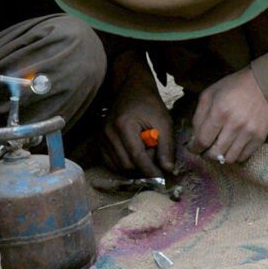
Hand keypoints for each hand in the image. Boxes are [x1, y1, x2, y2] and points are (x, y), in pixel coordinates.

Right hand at [101, 50, 174, 177]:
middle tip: (155, 154)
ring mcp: (101, 137)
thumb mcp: (164, 121)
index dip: (150, 170)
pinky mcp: (99, 141)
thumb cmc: (149, 104)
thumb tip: (167, 170)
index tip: (162, 179)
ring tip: (145, 151)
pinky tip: (134, 154)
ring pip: (118, 166)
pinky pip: (111, 162)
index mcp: (124, 125)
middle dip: (143, 166)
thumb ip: (166, 146)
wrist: (131, 89)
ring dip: (135, 166)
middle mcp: (108, 132)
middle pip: (127, 165)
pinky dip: (124, 164)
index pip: (136, 156)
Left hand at [188, 67, 267, 162]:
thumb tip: (195, 136)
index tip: (192, 148)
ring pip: (229, 159)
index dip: (194, 148)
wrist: (262, 85)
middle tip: (204, 151)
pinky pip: (243, 157)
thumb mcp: (209, 94)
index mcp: (219, 112)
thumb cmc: (232, 88)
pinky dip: (235, 156)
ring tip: (218, 150)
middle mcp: (234, 125)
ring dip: (220, 158)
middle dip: (206, 155)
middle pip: (215, 154)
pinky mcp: (260, 138)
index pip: (202, 140)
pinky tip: (231, 148)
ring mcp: (249, 133)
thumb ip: (199, 115)